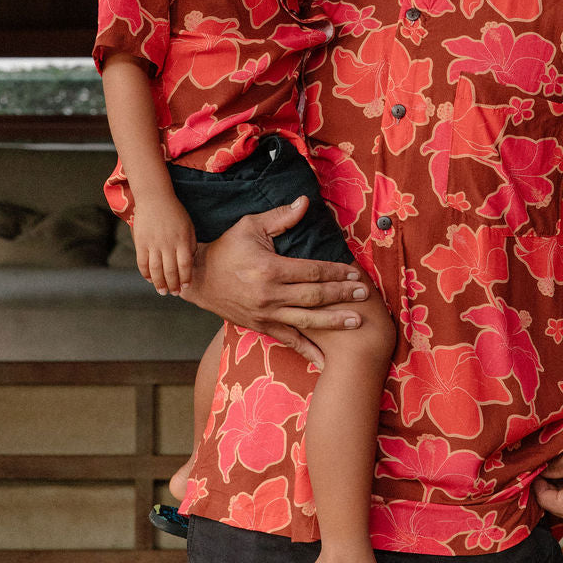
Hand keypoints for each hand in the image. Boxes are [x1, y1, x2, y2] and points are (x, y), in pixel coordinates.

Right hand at [132, 192, 197, 295]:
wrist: (155, 197)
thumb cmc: (175, 212)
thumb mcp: (189, 226)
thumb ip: (190, 244)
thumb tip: (189, 261)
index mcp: (182, 240)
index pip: (185, 265)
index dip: (185, 278)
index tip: (186, 286)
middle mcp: (168, 244)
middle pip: (170, 271)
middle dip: (173, 285)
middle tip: (174, 293)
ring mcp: (153, 244)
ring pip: (156, 270)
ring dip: (159, 283)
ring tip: (162, 291)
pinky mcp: (141, 242)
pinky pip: (142, 263)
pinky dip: (145, 274)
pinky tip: (150, 279)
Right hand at [183, 196, 371, 367]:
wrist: (197, 278)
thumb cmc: (226, 248)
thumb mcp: (250, 226)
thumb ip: (281, 217)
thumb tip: (305, 201)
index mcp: (270, 269)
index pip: (312, 271)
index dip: (336, 272)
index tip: (355, 273)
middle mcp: (270, 295)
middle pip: (314, 296)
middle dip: (342, 295)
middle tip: (365, 295)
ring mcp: (266, 314)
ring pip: (306, 321)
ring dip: (334, 322)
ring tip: (356, 322)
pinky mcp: (261, 326)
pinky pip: (289, 340)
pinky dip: (308, 351)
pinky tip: (326, 360)